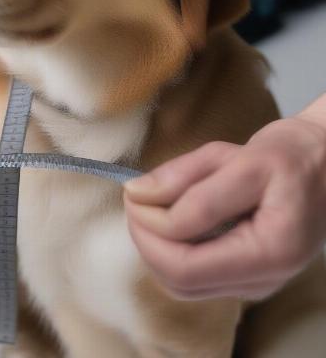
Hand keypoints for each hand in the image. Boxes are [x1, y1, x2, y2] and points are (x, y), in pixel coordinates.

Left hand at [123, 108, 325, 300]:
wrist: (321, 165)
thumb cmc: (288, 157)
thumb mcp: (239, 158)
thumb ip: (186, 180)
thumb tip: (136, 194)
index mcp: (270, 253)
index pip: (185, 266)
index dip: (148, 230)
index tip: (132, 193)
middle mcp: (263, 280)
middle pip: (177, 281)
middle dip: (145, 239)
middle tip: (135, 198)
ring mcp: (252, 282)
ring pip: (179, 284)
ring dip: (153, 246)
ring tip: (150, 204)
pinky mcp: (241, 274)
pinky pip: (191, 275)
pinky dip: (167, 249)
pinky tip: (168, 217)